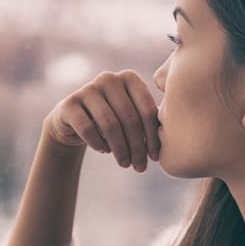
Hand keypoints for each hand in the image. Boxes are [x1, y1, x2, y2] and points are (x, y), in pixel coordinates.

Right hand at [43, 69, 159, 171]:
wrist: (74, 121)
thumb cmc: (113, 120)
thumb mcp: (131, 117)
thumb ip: (149, 121)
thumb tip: (174, 142)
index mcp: (129, 78)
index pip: (147, 109)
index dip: (153, 136)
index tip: (155, 157)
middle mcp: (108, 78)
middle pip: (129, 118)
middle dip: (137, 147)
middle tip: (140, 167)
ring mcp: (87, 89)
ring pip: (109, 124)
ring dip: (120, 149)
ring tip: (125, 164)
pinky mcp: (69, 104)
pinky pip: (88, 129)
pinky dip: (99, 144)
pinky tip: (104, 151)